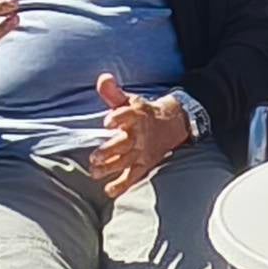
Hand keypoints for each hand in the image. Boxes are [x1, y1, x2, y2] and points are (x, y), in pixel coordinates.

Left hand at [87, 75, 191, 196]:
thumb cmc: (142, 112)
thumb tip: (103, 78)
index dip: (118, 118)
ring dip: (111, 167)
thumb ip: (113, 92)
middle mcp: (139, 134)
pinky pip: (134, 176)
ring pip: (125, 161)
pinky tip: (109, 191)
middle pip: (123, 143)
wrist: (172, 124)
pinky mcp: (144, 164)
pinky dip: (122, 184)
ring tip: (95, 172)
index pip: (128, 115)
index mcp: (136, 115)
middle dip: (109, 151)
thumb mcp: (129, 100)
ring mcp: (142, 151)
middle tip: (94, 157)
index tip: (108, 121)